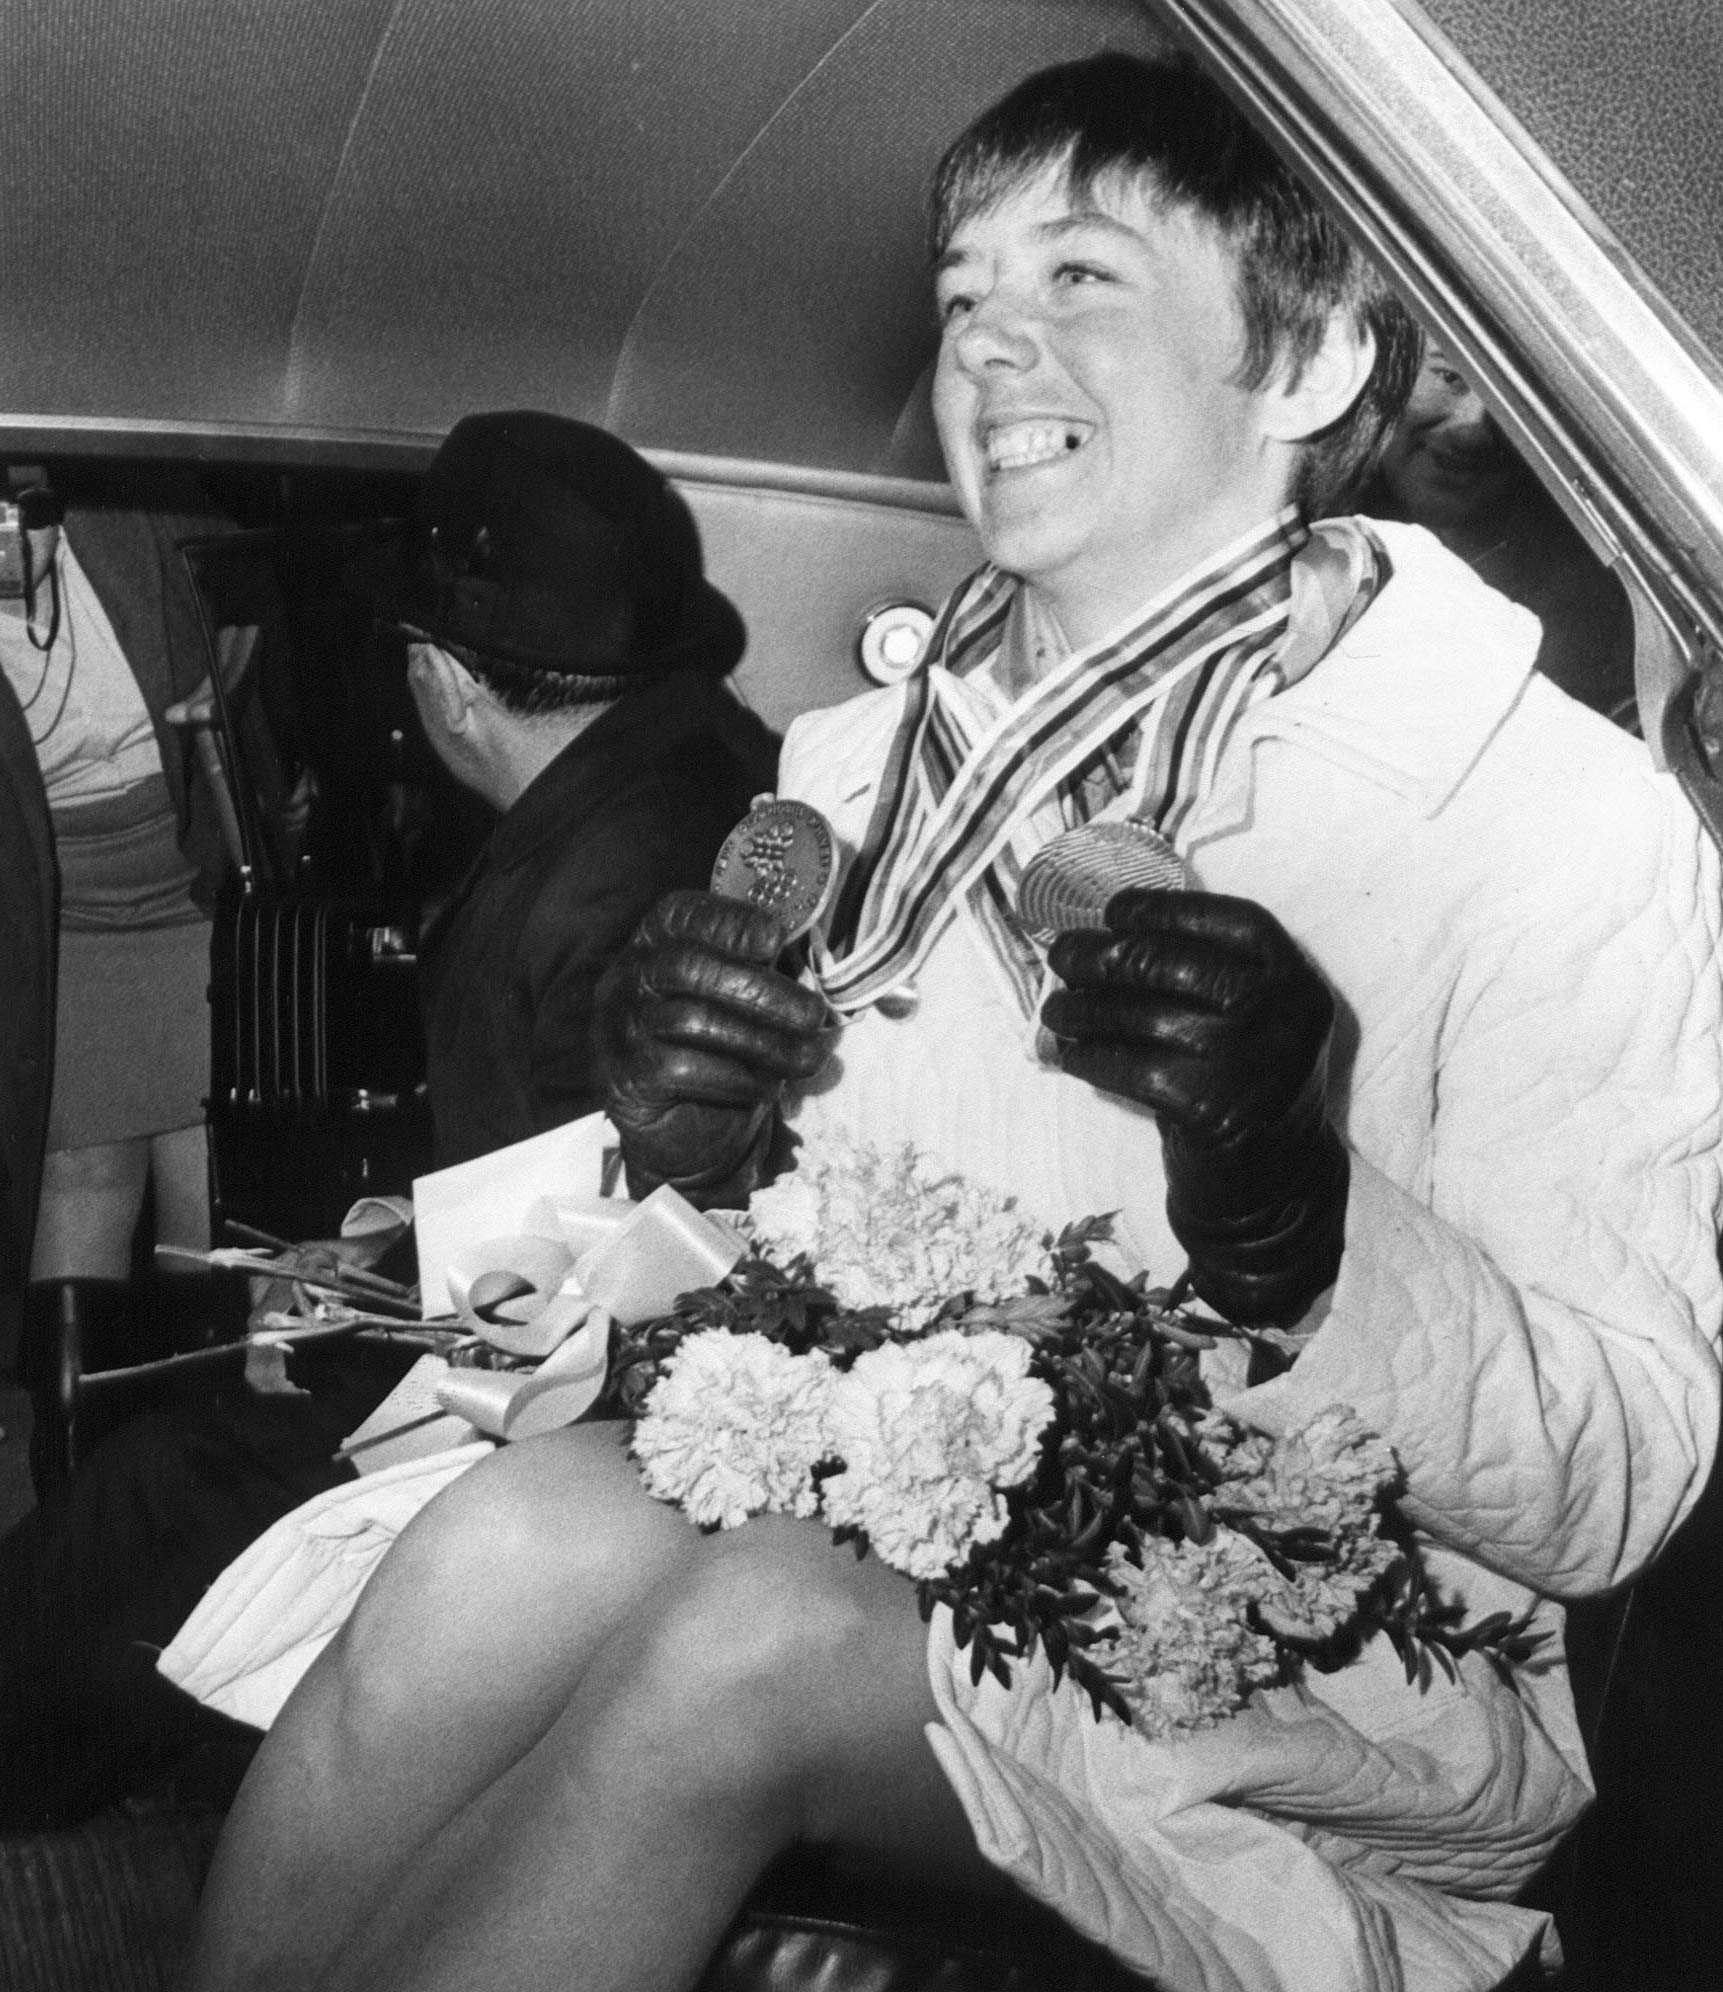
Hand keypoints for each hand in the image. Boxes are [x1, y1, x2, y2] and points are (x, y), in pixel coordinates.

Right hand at [593, 890, 833, 1205]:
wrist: (685, 1131)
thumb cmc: (721, 1049)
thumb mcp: (742, 1002)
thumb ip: (762, 971)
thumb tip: (810, 957)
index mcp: (655, 944)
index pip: (679, 914)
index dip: (728, 920)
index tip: (776, 937)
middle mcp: (629, 979)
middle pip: (689, 968)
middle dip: (760, 990)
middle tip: (812, 1014)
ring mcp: (621, 1028)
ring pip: (692, 1020)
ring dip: (763, 1041)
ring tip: (808, 1059)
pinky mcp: (626, 1077)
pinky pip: (681, 1069)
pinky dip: (735, 1079)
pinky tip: (767, 1089)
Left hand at [1043, 889, 1347, 1324]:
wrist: (1272, 1187)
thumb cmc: (1244, 1088)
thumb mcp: (1251, 1020)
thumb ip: (1206, 973)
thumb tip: (1103, 929)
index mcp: (1297, 981)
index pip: (1232, 920)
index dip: (1167, 909)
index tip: (1114, 909)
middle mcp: (1281, 1013)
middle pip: (1172, 962)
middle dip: (1104, 954)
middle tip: (1060, 954)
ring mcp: (1246, 1059)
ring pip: (1139, 1013)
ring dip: (1083, 1007)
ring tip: (1054, 1006)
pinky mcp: (1208, 1105)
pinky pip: (1126, 1065)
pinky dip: (1087, 1056)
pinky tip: (1066, 1053)